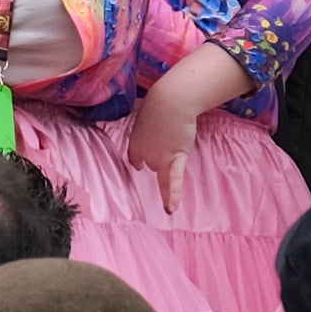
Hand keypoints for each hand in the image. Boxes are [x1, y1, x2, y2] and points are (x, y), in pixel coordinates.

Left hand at [125, 84, 198, 214]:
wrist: (170, 102)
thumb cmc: (160, 104)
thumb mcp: (147, 115)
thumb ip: (147, 128)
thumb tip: (150, 135)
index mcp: (135, 142)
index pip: (136, 159)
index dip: (143, 159)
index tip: (143, 163)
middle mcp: (144, 154)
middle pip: (152, 164)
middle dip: (159, 156)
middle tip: (168, 136)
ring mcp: (158, 158)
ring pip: (162, 171)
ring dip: (169, 163)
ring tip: (173, 145)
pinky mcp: (175, 159)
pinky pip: (173, 182)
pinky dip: (172, 196)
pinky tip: (171, 209)